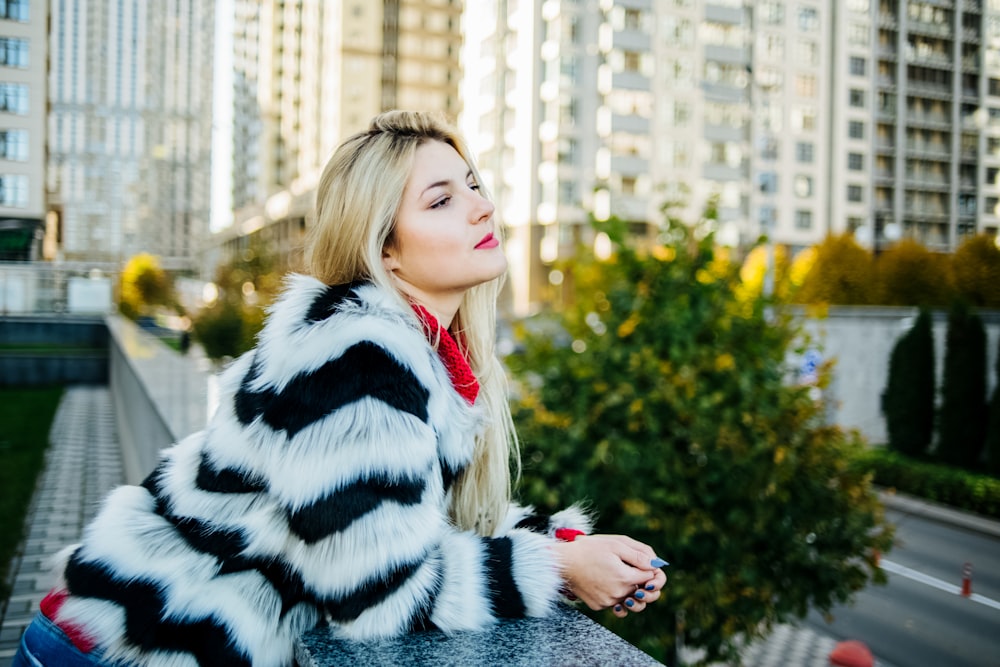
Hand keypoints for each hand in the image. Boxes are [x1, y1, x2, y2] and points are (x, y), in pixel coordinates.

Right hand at [549, 534, 666, 615]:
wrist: (563, 562)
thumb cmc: (589, 549)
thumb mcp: (615, 544)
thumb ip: (639, 555)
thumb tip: (656, 565)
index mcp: (625, 577)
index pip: (652, 578)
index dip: (652, 570)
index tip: (646, 564)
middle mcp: (618, 593)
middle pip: (644, 594)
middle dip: (646, 584)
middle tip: (640, 574)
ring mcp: (608, 602)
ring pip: (630, 602)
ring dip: (632, 593)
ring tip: (625, 581)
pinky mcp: (598, 606)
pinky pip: (615, 604)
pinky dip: (616, 596)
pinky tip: (609, 584)